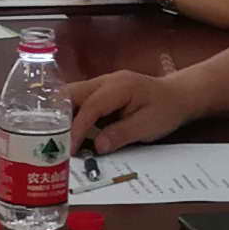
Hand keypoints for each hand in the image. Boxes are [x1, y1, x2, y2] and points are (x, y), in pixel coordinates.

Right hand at [65, 68, 189, 149]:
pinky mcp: (100, 91)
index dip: (76, 127)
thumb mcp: (149, 126)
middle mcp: (106, 81)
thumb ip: (122, 134)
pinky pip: (79, 100)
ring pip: (72, 95)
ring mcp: (102, 83)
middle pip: (72, 93)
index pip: (90, 106)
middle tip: (50, 140)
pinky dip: (69, 114)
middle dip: (58, 116)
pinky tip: (65, 130)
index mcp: (120, 87)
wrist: (178, 96)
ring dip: (61, 115)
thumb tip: (97, 146)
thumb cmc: (166, 109)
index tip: (69, 148)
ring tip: (53, 137)